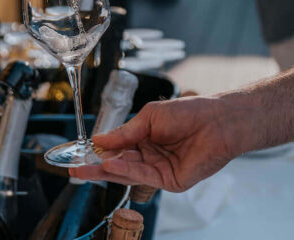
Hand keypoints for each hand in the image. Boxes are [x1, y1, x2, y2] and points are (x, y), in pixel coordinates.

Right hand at [69, 96, 238, 191]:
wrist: (218, 120)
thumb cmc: (189, 112)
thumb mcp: (150, 117)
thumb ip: (125, 131)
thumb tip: (99, 140)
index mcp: (144, 140)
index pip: (116, 149)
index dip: (98, 152)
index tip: (80, 154)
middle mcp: (150, 157)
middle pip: (118, 165)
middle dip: (96, 168)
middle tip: (75, 170)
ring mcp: (160, 171)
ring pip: (128, 173)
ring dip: (107, 171)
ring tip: (88, 168)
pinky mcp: (171, 181)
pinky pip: (144, 177)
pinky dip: (126, 171)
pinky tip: (110, 165)